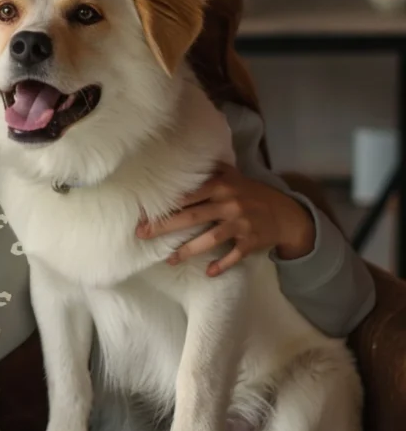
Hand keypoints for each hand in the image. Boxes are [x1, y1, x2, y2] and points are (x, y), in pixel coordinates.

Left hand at [135, 161, 314, 276]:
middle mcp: (229, 204)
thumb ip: (211, 171)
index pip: (188, 195)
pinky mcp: (251, 241)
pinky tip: (208, 272)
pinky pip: (234, 255)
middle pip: (193, 216)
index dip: (166, 204)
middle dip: (166, 226)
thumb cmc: (252, 194)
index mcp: (221, 186)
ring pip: (211, 238)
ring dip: (188, 250)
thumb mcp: (234, 177)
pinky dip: (222, 264)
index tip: (144, 211)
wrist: (287, 214)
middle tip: (142, 234)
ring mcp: (241, 224)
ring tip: (169, 260)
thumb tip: (183, 158)